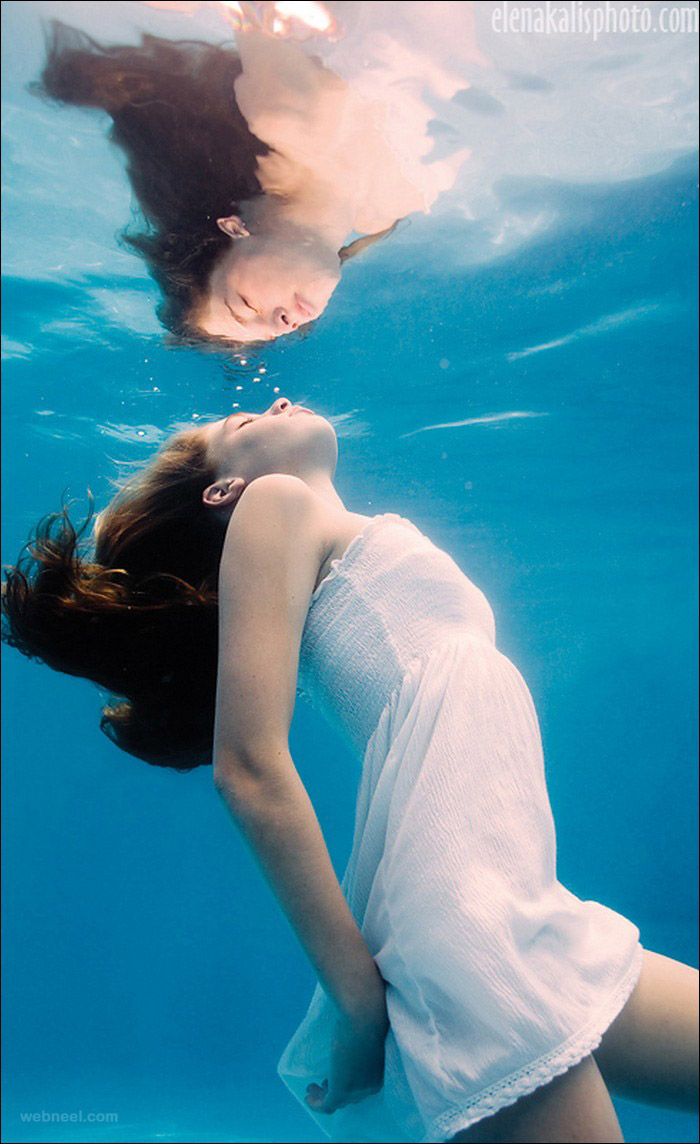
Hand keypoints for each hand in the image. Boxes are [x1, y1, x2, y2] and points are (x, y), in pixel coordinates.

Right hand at [305, 996, 389, 1114]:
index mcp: (380, 1071)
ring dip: (322, 1097)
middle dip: (335, 1089)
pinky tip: (308, 1096)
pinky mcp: (341, 1090)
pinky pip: (327, 1105)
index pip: (362, 1087)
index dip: (347, 1083)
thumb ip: (362, 1040)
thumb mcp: (367, 1032)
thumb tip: (353, 1033)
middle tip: (322, 1082)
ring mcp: (356, 1090)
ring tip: (311, 1087)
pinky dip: (316, 1103)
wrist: (365, 1015)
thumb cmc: (367, 1014)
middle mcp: (370, 1086)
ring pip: (337, 1102)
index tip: (334, 1076)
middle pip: (350, 1097)